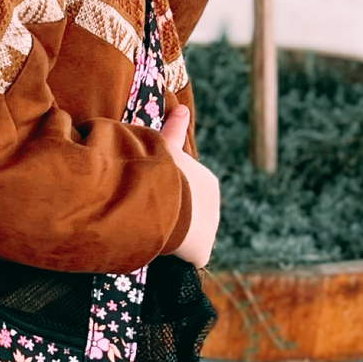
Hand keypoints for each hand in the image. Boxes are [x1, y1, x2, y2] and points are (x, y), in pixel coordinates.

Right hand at [159, 105, 219, 266]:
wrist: (168, 203)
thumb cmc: (165, 173)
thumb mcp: (167, 147)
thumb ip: (174, 130)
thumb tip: (182, 107)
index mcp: (210, 182)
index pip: (187, 188)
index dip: (169, 189)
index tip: (154, 192)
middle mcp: (215, 206)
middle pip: (188, 210)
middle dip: (172, 211)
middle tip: (147, 210)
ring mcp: (211, 231)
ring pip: (186, 233)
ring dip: (172, 232)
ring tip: (150, 228)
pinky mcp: (203, 252)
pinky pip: (185, 255)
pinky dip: (174, 253)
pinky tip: (160, 249)